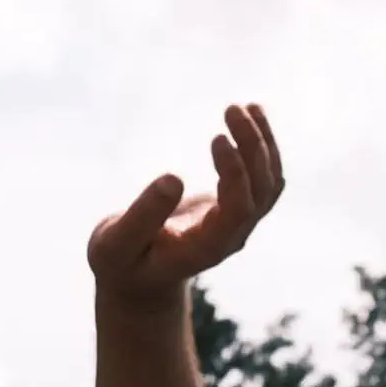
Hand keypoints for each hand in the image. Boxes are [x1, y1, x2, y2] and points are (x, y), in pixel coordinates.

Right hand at [89, 100, 284, 302]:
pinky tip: (252, 117)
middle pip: (262, 191)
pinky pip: (264, 178)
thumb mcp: (116, 244)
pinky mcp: (236, 209)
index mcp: (205, 248)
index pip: (239, 210)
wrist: (137, 279)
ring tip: (247, 107)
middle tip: (232, 109)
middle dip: (253, 147)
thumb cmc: (121, 261)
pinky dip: (263, 148)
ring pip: (269, 183)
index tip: (218, 137)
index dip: (236, 173)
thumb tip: (173, 178)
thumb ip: (142, 217)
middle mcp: (231, 237)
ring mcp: (238, 224)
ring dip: (264, 144)